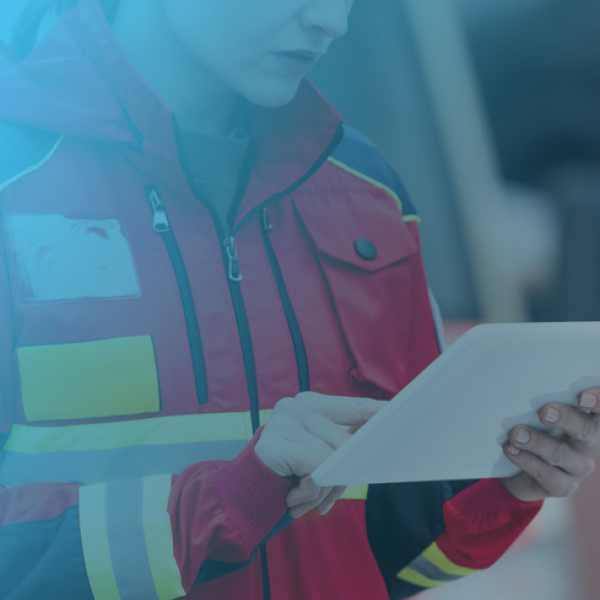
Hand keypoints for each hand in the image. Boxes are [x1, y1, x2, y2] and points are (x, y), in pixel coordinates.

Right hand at [254, 392, 384, 517]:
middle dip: (341, 478)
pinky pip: (313, 472)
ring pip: (331, 460)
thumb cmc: (288, 473)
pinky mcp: (273, 443)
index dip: (380, 412)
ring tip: (305, 500)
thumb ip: (341, 445)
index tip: (402, 413)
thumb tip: (376, 444)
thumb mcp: (318, 455)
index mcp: (312, 404)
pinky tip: (292, 498)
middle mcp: (297, 405)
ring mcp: (282, 421)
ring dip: (323, 492)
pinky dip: (309, 493)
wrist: (244, 492)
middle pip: (346, 443)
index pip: (356, 406)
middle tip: (326, 499)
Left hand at [501, 388, 599, 501]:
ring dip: (536, 442)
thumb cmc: (536, 429)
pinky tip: (510, 449)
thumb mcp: (541, 413)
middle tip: (544, 412)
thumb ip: (542, 401)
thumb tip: (523, 383)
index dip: (599, 401)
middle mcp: (590, 442)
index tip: (582, 396)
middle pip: (587, 429)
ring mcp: (578, 466)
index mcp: (589, 419)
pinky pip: (545, 473)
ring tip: (516, 433)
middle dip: (566, 419)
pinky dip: (525, 459)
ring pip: (561, 453)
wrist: (522, 471)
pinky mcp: (563, 486)